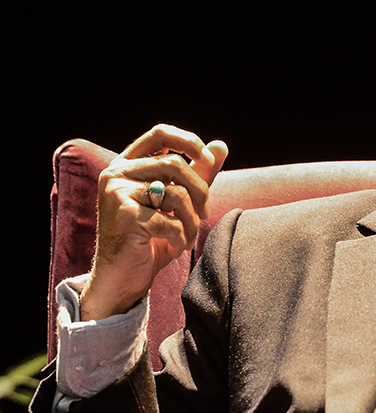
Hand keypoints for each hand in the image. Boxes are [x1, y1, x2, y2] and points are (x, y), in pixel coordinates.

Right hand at [80, 125, 228, 320]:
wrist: (123, 278)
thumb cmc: (150, 238)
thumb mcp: (176, 202)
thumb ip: (197, 173)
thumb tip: (221, 145)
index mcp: (127, 164)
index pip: (160, 133)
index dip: (189, 142)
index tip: (210, 160)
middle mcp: (116, 173)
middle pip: (176, 164)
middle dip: (201, 192)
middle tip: (204, 215)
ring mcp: (117, 193)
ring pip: (177, 194)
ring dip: (192, 220)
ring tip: (188, 236)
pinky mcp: (123, 216)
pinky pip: (170, 221)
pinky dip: (181, 238)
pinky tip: (175, 249)